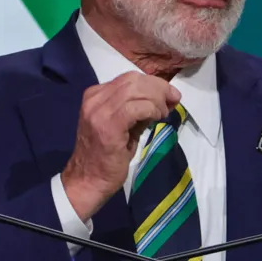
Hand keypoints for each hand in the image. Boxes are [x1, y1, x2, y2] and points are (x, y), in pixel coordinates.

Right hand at [61, 72, 180, 220]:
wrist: (87, 181)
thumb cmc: (105, 158)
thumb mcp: (122, 127)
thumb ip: (138, 111)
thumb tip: (163, 101)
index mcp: (95, 96)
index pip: (129, 79)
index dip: (154, 83)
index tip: (169, 96)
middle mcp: (94, 98)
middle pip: (134, 80)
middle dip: (159, 88)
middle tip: (173, 101)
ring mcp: (99, 110)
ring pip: (136, 89)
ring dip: (157, 99)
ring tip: (162, 114)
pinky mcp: (108, 125)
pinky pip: (137, 107)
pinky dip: (152, 109)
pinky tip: (156, 119)